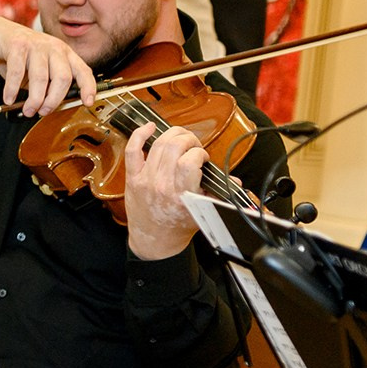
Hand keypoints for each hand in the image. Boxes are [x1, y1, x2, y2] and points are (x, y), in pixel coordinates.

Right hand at [0, 12, 98, 117]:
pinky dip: (12, 89)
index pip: (83, 71)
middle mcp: (54, 47)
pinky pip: (17, 71)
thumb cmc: (18, 56)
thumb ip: (46, 85)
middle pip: (62, 77)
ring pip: (41, 77)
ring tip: (28, 110)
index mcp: (64, 54)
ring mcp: (36, 45)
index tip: (87, 103)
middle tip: (43, 112)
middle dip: (53, 100)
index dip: (88, 87)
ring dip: (35, 99)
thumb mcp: (38, 70)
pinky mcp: (17, 44)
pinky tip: (9, 99)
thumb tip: (48, 107)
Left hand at [122, 122, 206, 260]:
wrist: (154, 241)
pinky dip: (139, 134)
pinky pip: (132, 150)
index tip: (202, 158)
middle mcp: (162, 185)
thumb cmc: (179, 226)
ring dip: (173, 135)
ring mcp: (145, 180)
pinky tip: (150, 127)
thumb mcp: (204, 211)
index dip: (199, 153)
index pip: (190, 161)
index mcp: (183, 194)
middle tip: (193, 147)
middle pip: (174, 146)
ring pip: (158, 144)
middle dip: (189, 139)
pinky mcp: (133, 178)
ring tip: (181, 140)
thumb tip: (233, 181)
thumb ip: (218, 193)